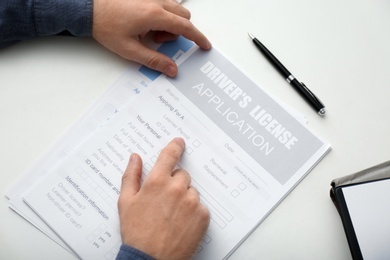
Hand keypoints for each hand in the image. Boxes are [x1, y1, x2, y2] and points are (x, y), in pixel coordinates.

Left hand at [92, 0, 210, 76]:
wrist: (89, 8)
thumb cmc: (106, 26)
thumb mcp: (129, 49)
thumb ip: (154, 60)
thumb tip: (172, 69)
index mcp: (155, 16)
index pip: (186, 28)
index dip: (198, 38)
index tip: (205, 45)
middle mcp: (157, 2)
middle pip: (184, 17)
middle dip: (178, 32)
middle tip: (159, 41)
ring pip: (175, 9)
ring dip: (170, 23)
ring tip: (149, 32)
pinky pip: (165, 4)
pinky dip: (163, 15)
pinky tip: (146, 22)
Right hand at [118, 138, 209, 258]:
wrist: (150, 259)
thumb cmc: (137, 232)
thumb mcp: (126, 202)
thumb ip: (131, 176)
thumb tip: (135, 158)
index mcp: (157, 182)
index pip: (169, 156)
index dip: (175, 147)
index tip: (179, 142)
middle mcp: (176, 188)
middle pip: (182, 175)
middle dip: (175, 183)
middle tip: (165, 200)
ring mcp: (192, 202)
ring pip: (192, 191)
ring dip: (185, 198)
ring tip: (172, 215)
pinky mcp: (202, 215)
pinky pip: (200, 206)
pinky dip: (193, 212)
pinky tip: (181, 223)